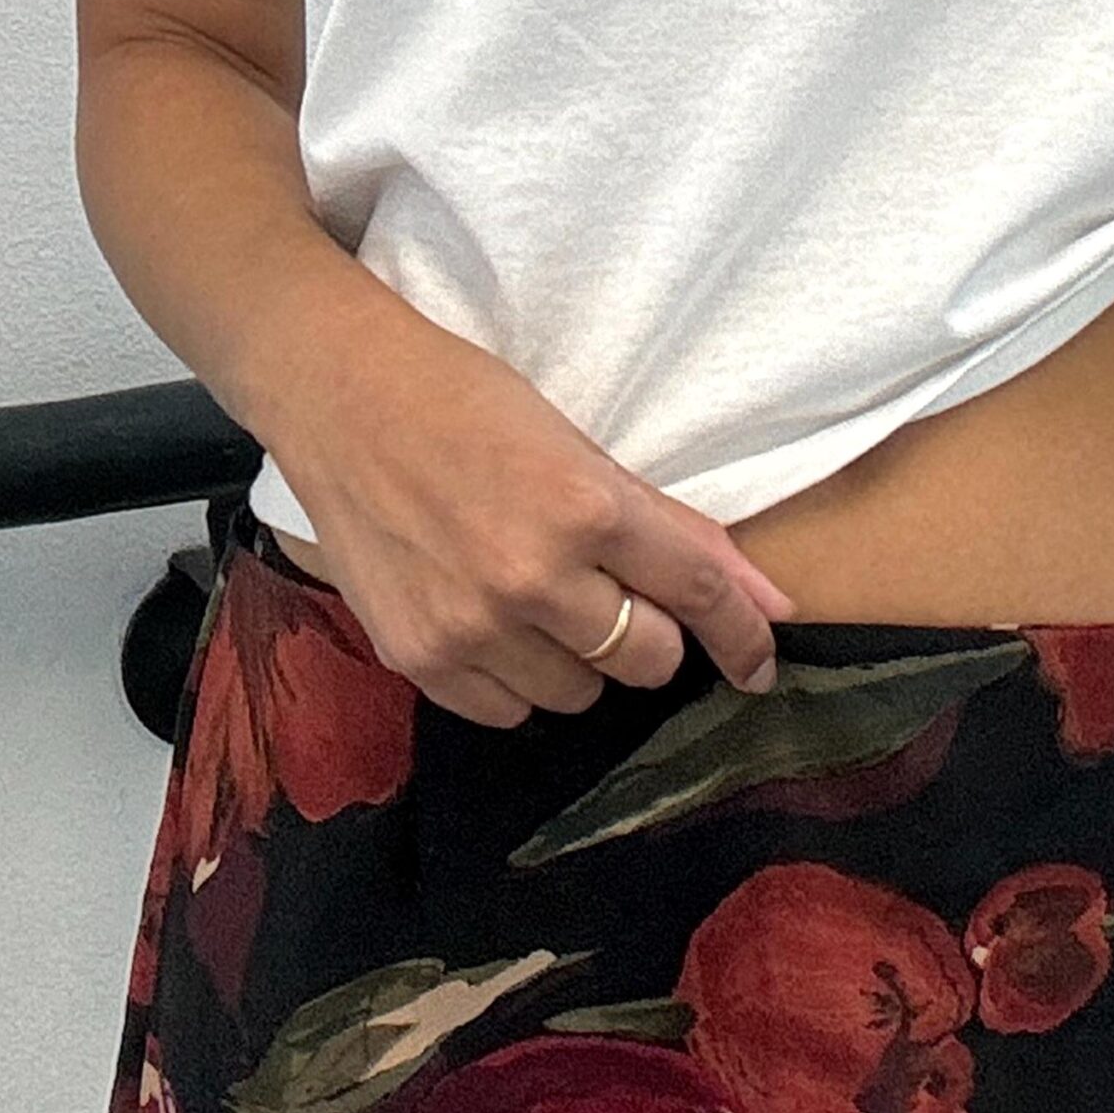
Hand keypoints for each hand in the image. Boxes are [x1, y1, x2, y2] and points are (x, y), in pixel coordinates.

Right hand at [270, 302, 800, 728]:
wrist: (341, 400)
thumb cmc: (468, 404)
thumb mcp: (581, 447)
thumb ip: (676, 531)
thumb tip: (772, 606)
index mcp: (585, 507)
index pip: (696, 593)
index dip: (742, 635)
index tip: (760, 662)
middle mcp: (532, 578)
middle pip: (646, 660)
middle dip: (649, 633)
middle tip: (613, 589)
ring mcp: (470, 627)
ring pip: (578, 695)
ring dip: (578, 658)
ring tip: (537, 593)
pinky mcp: (418, 659)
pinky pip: (508, 712)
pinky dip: (517, 678)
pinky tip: (492, 619)